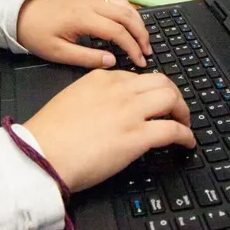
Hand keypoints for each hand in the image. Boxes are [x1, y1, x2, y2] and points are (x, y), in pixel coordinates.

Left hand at [17, 0, 150, 68]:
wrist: (21, 14)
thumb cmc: (37, 35)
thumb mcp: (58, 53)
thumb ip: (86, 58)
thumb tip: (112, 62)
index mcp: (83, 18)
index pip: (117, 31)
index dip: (132, 47)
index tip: (140, 62)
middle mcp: (91, 5)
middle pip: (126, 15)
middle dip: (141, 34)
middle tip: (148, 53)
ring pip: (124, 6)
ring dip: (137, 22)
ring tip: (144, 41)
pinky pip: (116, 2)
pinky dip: (129, 13)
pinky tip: (132, 25)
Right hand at [24, 70, 194, 191]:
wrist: (42, 153)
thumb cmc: (49, 133)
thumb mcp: (72, 98)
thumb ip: (94, 95)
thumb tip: (111, 108)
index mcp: (102, 78)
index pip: (137, 77)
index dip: (150, 90)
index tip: (152, 102)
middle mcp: (119, 90)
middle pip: (161, 81)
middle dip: (173, 94)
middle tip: (175, 109)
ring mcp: (130, 112)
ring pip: (171, 98)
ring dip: (182, 111)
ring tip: (183, 123)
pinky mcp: (137, 137)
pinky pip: (172, 130)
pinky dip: (185, 135)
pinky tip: (187, 142)